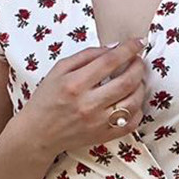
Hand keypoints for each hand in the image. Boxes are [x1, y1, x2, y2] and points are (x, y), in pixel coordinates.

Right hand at [25, 37, 147, 155]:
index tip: (138, 42)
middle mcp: (88, 104)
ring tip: (136, 80)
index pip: (109, 62)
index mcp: (75, 84)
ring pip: (133, 102)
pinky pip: (131, 122)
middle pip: (126, 82)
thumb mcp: (59, 70)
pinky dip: (137, 109)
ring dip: (140, 87)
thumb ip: (86, 56)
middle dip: (138, 67)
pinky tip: (131, 101)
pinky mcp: (104, 136)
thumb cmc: (47, 99)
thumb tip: (113, 48)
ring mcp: (98, 122)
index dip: (128, 49)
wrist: (38, 133)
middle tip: (138, 61)